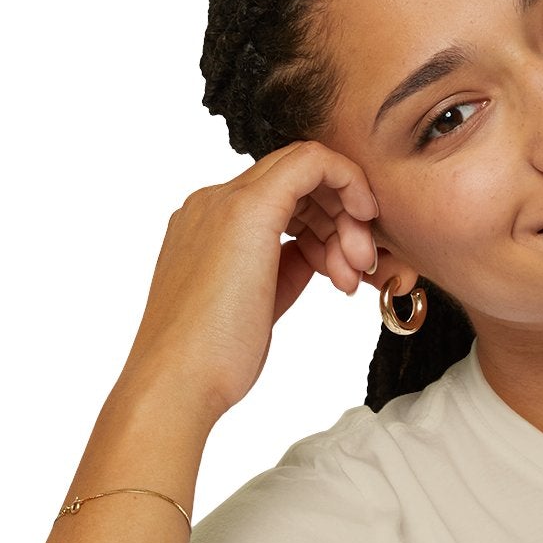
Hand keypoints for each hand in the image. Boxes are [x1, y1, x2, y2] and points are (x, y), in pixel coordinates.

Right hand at [114, 139, 379, 431]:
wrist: (179, 380)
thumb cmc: (213, 359)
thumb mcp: (259, 303)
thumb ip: (284, 269)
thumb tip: (316, 254)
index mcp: (209, 225)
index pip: (281, 198)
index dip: (324, 224)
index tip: (345, 265)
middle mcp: (212, 203)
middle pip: (295, 182)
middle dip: (341, 219)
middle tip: (359, 269)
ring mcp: (225, 202)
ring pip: (306, 171)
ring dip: (346, 217)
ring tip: (352, 275)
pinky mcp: (247, 209)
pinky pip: (311, 162)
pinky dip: (348, 183)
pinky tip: (364, 219)